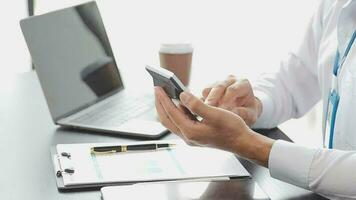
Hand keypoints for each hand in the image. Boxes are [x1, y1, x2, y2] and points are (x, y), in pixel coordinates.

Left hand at [154, 86, 273, 166]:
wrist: (242, 142)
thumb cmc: (232, 128)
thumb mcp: (215, 113)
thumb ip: (196, 105)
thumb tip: (181, 95)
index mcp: (190, 131)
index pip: (171, 112)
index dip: (163, 99)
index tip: (157, 87)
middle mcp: (188, 136)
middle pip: (166, 119)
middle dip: (160, 104)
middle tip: (157, 90)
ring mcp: (191, 137)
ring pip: (172, 122)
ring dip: (167, 109)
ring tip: (165, 95)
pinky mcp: (195, 136)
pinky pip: (180, 123)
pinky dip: (176, 113)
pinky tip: (180, 104)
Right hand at [202, 75, 261, 125]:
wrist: (244, 109)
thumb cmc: (249, 112)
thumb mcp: (251, 115)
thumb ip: (244, 113)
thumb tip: (232, 113)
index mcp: (243, 84)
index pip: (232, 90)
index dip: (225, 100)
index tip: (221, 112)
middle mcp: (231, 80)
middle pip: (219, 86)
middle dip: (213, 100)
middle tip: (208, 112)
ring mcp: (220, 82)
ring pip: (209, 88)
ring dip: (206, 101)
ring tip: (205, 114)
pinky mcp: (211, 87)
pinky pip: (203, 93)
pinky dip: (202, 102)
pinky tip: (204, 112)